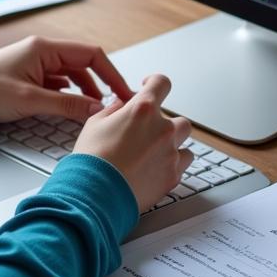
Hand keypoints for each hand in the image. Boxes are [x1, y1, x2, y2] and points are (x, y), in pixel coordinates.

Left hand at [0, 35, 134, 122]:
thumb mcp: (31, 100)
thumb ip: (67, 104)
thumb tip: (96, 109)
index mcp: (45, 49)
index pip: (91, 54)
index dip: (111, 73)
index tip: (123, 91)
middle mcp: (44, 52)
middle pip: (84, 64)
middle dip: (101, 84)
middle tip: (114, 103)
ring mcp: (38, 64)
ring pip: (73, 75)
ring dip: (86, 91)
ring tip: (96, 110)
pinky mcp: (32, 77)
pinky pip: (60, 83)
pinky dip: (71, 95)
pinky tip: (74, 107)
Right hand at [72, 73, 192, 212]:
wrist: (96, 194)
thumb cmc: (92, 159)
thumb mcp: (95, 124)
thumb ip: (113, 110)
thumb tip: (121, 105)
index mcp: (142, 109)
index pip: (161, 83)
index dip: (155, 82)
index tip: (150, 87)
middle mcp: (162, 128)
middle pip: (177, 118)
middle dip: (163, 124)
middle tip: (146, 134)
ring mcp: (170, 152)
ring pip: (184, 141)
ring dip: (173, 143)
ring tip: (153, 152)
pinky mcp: (173, 175)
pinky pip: (182, 164)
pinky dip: (173, 164)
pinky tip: (155, 168)